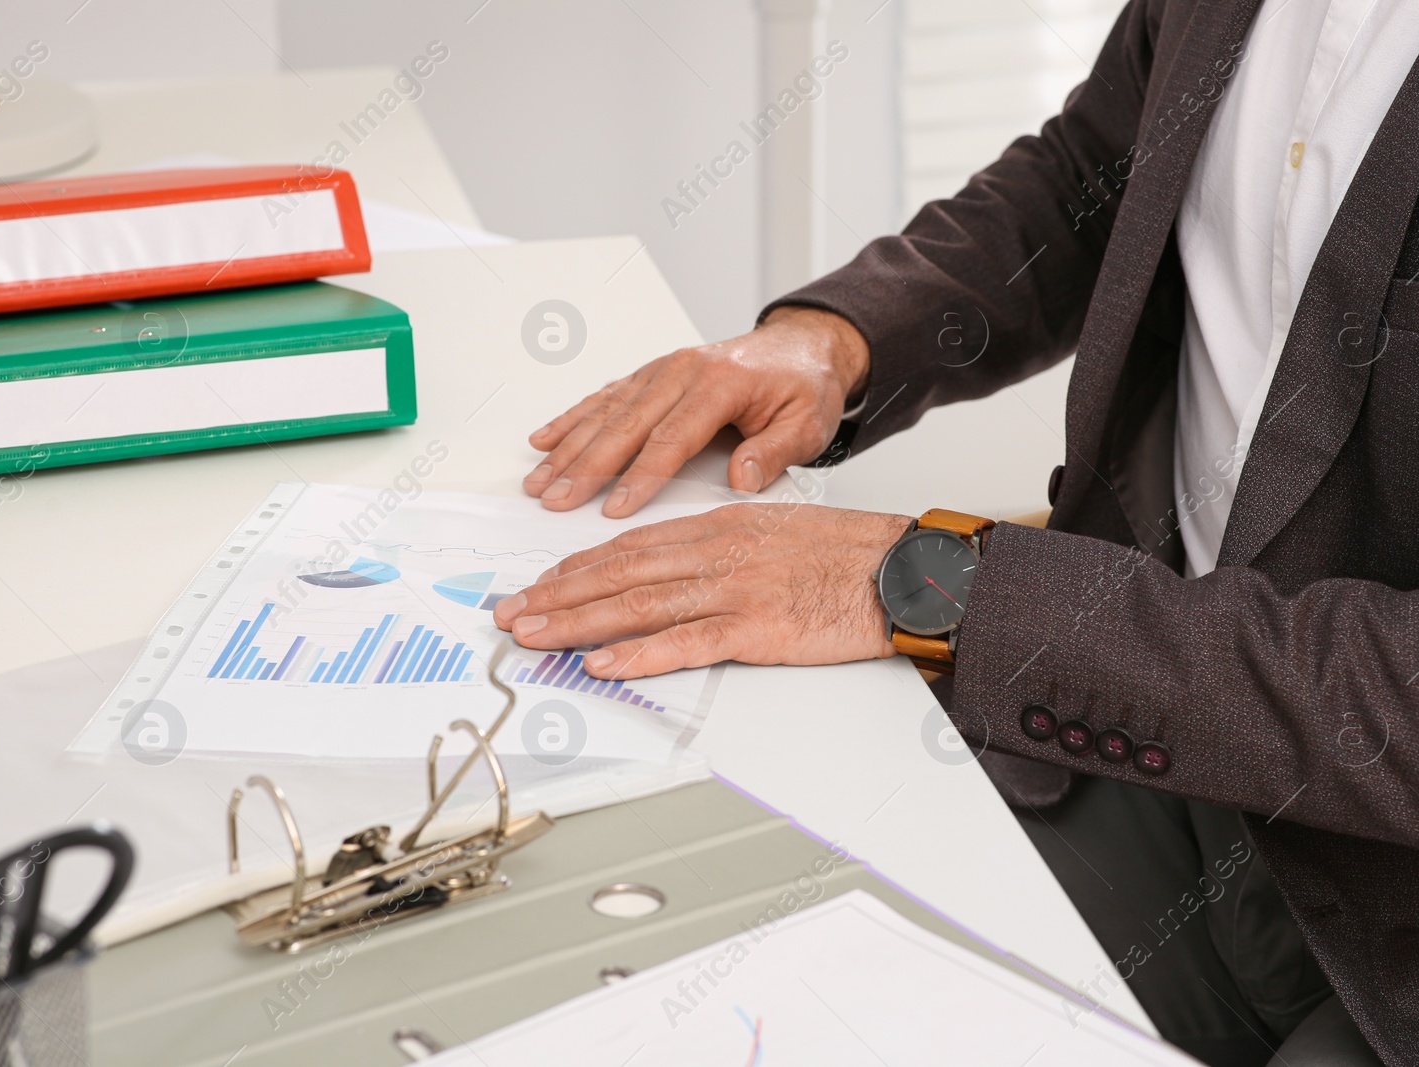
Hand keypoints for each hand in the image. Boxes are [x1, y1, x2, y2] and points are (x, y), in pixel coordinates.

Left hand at [492, 502, 908, 678]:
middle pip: (621, 573)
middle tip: (512, 614)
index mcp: (721, 526)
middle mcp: (718, 551)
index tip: (541, 584)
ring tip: (534, 636)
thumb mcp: (777, 532)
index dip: (578, 568)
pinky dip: (640, 653)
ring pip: (640, 604)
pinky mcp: (758, 627)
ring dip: (579, 622)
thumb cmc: (849, 555)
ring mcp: (736, 589)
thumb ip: (724, 546)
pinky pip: (686, 642)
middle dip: (558, 594)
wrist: (907, 569)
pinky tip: (603, 662)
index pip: (632, 547)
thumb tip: (678, 568)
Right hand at [522, 306, 869, 517]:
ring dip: (568, 447)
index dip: (640, 477)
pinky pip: (605, 397)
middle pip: (625, 425)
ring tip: (539, 479)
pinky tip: (545, 438)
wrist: (802, 347)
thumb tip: (742, 480)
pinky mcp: (652, 374)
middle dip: (585, 467)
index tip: (615, 510)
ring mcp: (663, 370)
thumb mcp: (807, 423)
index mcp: (720, 384)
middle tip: (554, 500)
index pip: (672, 439)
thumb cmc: (804, 387)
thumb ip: (775, 452)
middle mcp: (684, 371)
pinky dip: (572, 418)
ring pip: (606, 412)